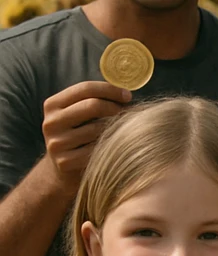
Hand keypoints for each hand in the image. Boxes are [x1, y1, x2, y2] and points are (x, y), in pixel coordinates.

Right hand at [41, 81, 131, 195]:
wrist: (64, 167)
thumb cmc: (80, 133)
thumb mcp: (79, 113)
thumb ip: (95, 99)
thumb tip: (125, 92)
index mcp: (52, 105)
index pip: (85, 89)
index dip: (110, 89)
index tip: (127, 95)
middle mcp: (51, 123)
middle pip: (92, 106)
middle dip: (115, 107)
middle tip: (128, 112)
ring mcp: (57, 143)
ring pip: (98, 129)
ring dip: (115, 128)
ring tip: (120, 130)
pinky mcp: (66, 162)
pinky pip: (98, 149)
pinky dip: (109, 146)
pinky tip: (112, 147)